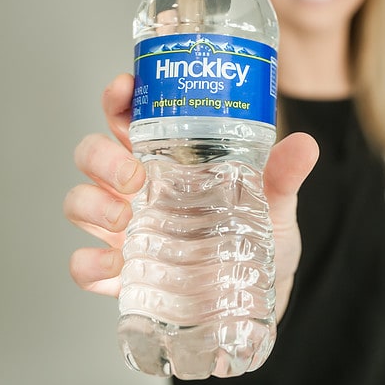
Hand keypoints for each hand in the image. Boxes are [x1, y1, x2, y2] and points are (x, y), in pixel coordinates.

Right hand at [64, 73, 318, 319]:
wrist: (264, 297)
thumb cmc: (261, 238)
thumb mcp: (276, 202)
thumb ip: (284, 174)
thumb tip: (305, 144)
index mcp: (166, 159)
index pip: (128, 116)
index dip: (118, 97)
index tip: (124, 87)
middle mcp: (136, 189)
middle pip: (92, 154)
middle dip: (101, 156)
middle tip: (134, 174)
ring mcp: (123, 230)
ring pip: (79, 203)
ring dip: (91, 206)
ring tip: (125, 220)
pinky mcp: (121, 274)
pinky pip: (84, 266)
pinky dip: (89, 265)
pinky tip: (115, 268)